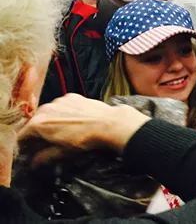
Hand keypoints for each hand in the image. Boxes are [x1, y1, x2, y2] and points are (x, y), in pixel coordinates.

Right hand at [18, 94, 149, 155]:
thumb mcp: (62, 152)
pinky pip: (62, 105)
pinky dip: (63, 112)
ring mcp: (59, 100)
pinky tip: (72, 120)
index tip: (25, 150)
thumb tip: (33, 164)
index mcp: (39, 123)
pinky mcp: (72, 96)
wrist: (107, 123)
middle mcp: (46, 108)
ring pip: (48, 111)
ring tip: (60, 131)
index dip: (23, 144)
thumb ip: (44, 157)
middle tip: (43, 142)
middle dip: (37, 132)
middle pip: (34, 121)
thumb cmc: (83, 139)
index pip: (22, 134)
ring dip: (50, 120)